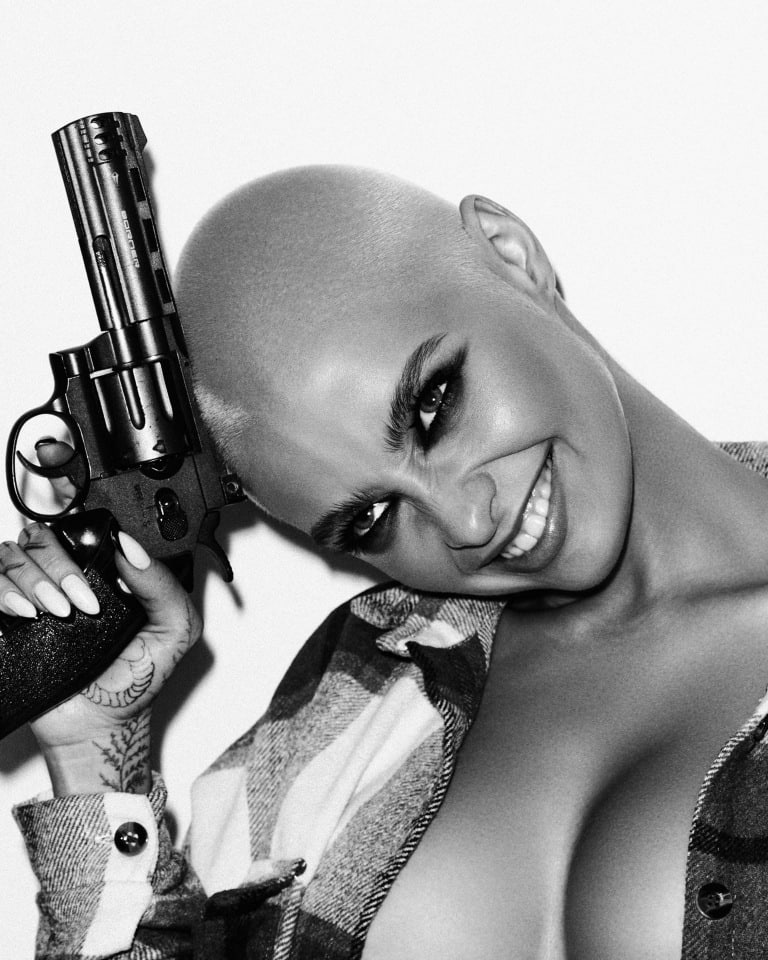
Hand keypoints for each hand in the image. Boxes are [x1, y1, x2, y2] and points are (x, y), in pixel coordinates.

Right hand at [1, 441, 201, 793]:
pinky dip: (5, 594)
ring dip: (35, 581)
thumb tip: (132, 547)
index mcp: (104, 571)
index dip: (90, 539)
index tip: (106, 571)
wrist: (103, 723)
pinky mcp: (9, 618)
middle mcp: (66, 578)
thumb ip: (163, 584)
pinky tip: (28, 615)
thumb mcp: (175, 629)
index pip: (83, 529)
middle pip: (43, 538)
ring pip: (12, 555)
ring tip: (60, 613)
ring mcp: (35, 596)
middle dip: (61, 567)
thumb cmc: (138, 677)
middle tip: (83, 602)